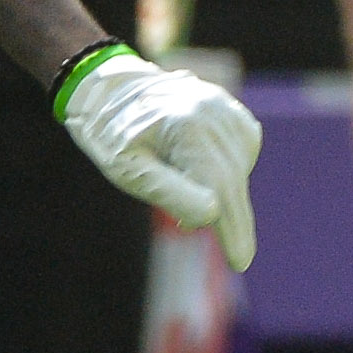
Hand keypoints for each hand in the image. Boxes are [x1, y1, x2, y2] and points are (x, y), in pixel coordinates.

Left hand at [59, 46, 263, 269]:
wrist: (110, 91)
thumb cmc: (113, 136)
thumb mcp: (127, 168)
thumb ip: (168, 191)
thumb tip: (213, 214)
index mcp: (185, 126)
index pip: (217, 185)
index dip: (230, 228)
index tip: (240, 261)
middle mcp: (212, 112)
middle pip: (232, 180)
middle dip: (235, 222)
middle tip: (239, 258)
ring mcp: (224, 107)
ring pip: (240, 167)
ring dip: (226, 194)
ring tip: (190, 198)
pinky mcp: (230, 109)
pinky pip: (241, 151)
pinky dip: (230, 171)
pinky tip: (202, 172)